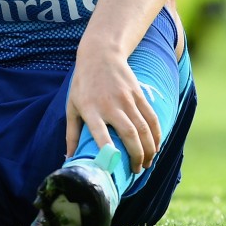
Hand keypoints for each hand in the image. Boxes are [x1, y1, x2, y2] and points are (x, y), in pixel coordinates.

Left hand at [65, 45, 160, 173]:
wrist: (100, 55)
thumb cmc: (82, 84)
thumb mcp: (71, 106)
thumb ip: (71, 133)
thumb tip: (69, 158)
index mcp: (90, 109)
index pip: (100, 134)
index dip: (109, 152)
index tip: (114, 167)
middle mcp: (110, 105)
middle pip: (129, 134)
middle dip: (136, 156)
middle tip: (137, 170)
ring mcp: (126, 99)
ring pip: (144, 128)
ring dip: (149, 149)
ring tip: (147, 163)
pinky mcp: (138, 94)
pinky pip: (151, 118)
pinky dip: (156, 135)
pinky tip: (155, 146)